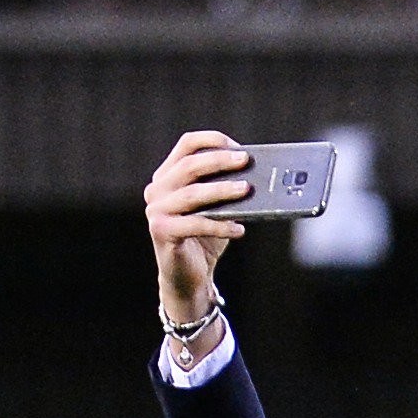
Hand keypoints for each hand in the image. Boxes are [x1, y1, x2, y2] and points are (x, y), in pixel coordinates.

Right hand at [146, 132, 251, 329]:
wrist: (189, 277)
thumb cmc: (206, 238)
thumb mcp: (219, 210)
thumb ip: (229, 191)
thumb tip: (261, 178)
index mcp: (169, 176)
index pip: (186, 146)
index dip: (212, 141)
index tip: (239, 146)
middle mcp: (157, 189)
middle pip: (189, 166)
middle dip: (220, 161)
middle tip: (246, 160)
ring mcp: (156, 210)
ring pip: (192, 193)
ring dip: (222, 190)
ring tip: (247, 189)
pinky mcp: (161, 231)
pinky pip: (195, 224)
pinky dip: (220, 225)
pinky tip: (240, 229)